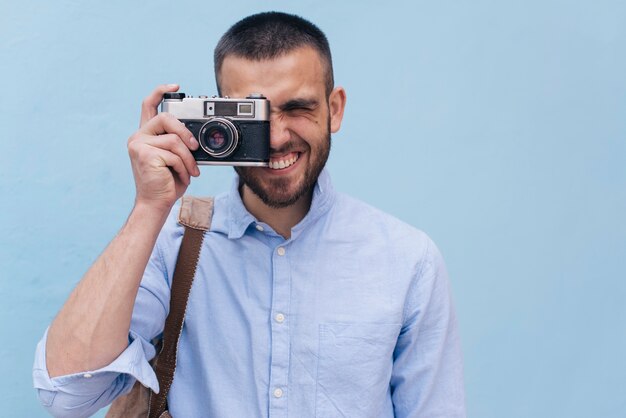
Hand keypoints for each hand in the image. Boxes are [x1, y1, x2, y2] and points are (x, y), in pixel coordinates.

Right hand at [128, 84, 199, 211]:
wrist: (156, 203)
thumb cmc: (167, 182)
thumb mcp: (176, 158)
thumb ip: (179, 142)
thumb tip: (195, 136)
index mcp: (146, 135)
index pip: (149, 105)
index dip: (161, 92)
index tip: (176, 87)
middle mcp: (138, 137)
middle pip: (166, 118)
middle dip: (185, 132)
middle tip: (195, 147)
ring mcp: (139, 145)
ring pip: (174, 140)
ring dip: (188, 158)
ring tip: (190, 170)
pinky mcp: (144, 154)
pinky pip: (174, 154)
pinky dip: (184, 166)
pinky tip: (181, 176)